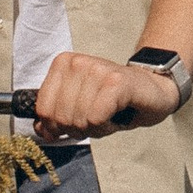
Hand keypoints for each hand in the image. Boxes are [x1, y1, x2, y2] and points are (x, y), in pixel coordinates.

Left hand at [31, 48, 180, 138]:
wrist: (152, 90)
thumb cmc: (115, 100)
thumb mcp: (79, 106)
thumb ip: (56, 115)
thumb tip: (40, 129)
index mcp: (64, 63)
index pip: (43, 108)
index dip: (56, 127)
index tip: (74, 125)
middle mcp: (78, 62)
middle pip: (61, 117)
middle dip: (78, 129)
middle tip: (97, 120)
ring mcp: (97, 70)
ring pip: (79, 119)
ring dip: (96, 128)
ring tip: (109, 116)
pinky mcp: (116, 82)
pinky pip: (96, 118)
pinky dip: (107, 126)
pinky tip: (117, 116)